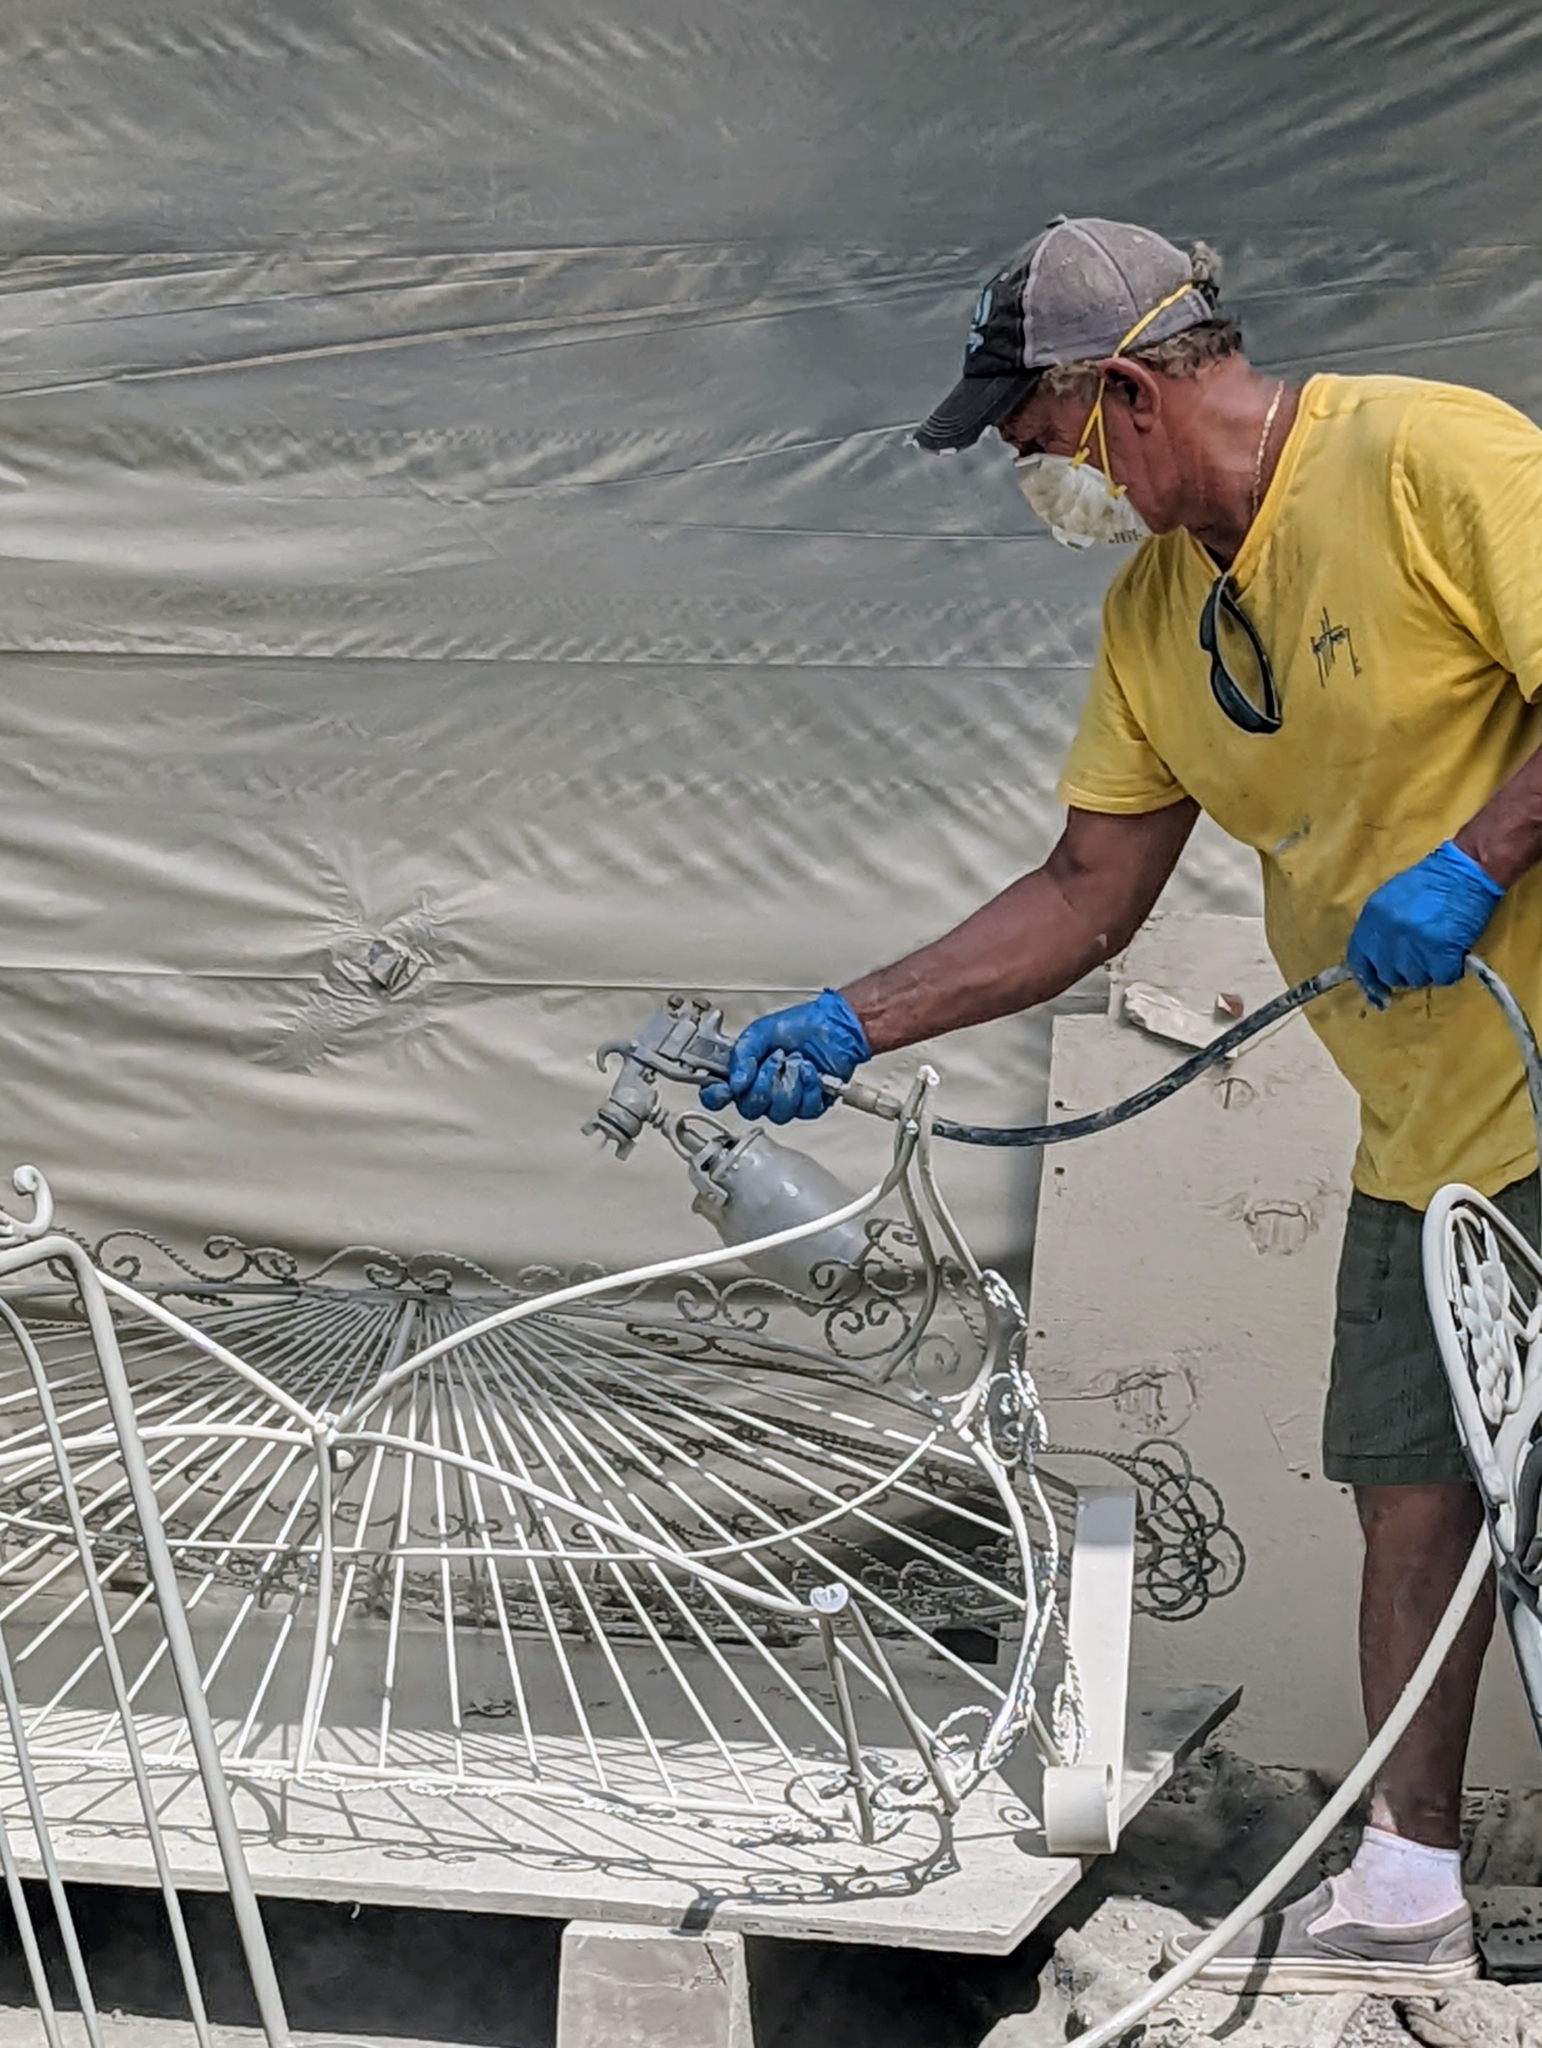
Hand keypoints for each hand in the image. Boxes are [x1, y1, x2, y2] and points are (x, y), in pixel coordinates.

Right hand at [699, 989, 869, 1123]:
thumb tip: (734, 1081)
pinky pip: (803, 1109)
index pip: (718, 1096)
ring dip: (789, 1082)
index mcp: (743, 1073)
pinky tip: (810, 1071)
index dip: (717, 1097)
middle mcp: (761, 1090)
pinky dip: (809, 1085)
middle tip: (775, 1060)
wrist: (834, 1028)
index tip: (724, 1088)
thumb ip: (742, 1055)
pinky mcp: (808, 1106)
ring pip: (778, 1112)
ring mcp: (784, 1100)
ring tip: (796, 1062)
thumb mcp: (760, 1032)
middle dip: (764, 1082)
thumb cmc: (799, 1027)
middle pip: (749, 1108)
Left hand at [1346, 840, 1503, 1008]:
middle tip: (1422, 957)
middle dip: (1405, 971)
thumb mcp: (1392, 898)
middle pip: (1388, 973)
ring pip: (1415, 978)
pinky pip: (1442, 977)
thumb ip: (1381, 927)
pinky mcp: (1441, 952)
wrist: (1467, 870)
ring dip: (1429, 970)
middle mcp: (1388, 934)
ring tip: (1440, 948)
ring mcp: (1413, 945)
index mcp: (1372, 917)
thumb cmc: (1433, 880)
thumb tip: (1378, 957)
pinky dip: (1450, 969)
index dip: (1367, 978)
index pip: (1358, 959)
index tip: (1377, 992)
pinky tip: (1454, 952)